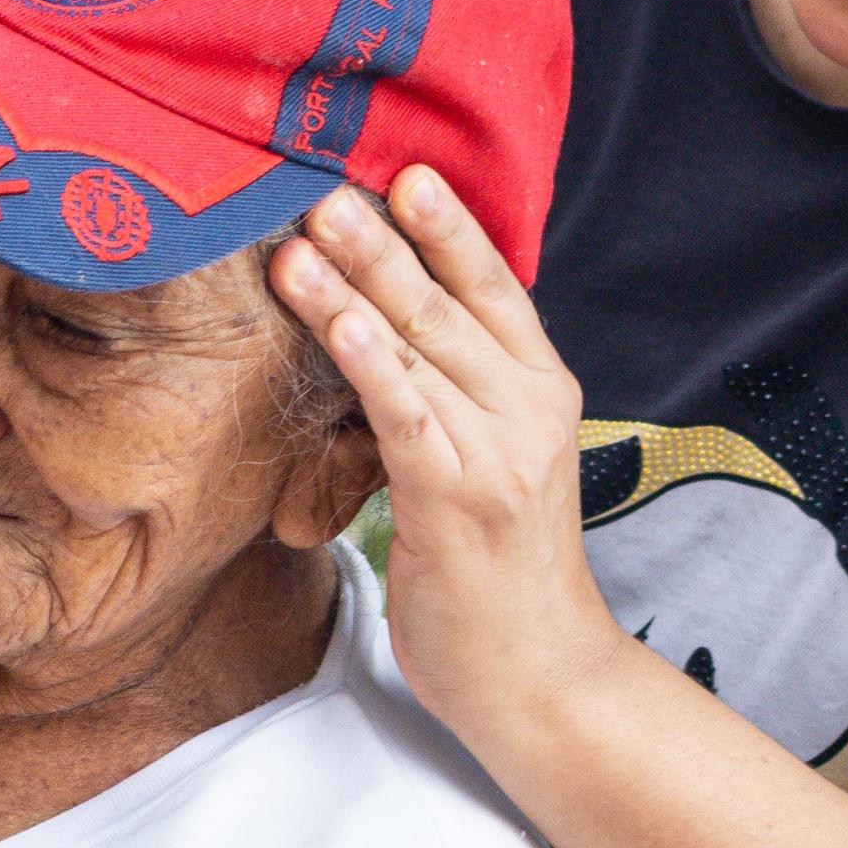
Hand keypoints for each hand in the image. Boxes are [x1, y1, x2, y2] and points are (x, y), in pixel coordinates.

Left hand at [271, 172, 631, 741]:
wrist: (542, 678)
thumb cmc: (499, 577)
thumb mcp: (492, 469)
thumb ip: (457, 400)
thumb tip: (387, 336)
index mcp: (541, 393)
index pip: (496, 288)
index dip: (452, 227)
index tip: (407, 168)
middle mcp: (530, 410)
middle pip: (449, 304)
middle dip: (386, 239)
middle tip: (328, 182)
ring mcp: (499, 454)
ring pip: (421, 349)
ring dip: (358, 287)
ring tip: (305, 234)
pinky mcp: (459, 500)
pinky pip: (407, 415)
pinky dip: (370, 363)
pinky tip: (336, 322)